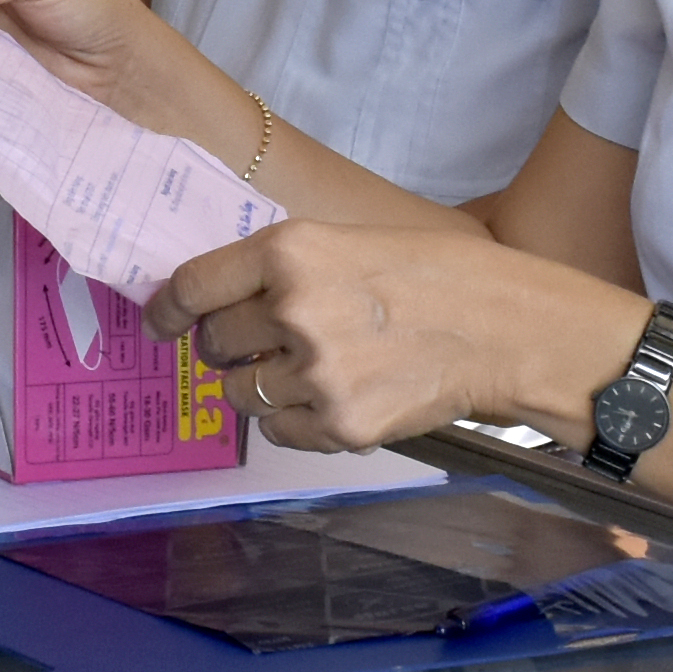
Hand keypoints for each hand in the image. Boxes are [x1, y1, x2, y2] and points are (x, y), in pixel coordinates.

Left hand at [158, 219, 629, 450]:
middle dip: (230, 346)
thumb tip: (226, 296)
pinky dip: (296, 419)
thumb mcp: (355, 240)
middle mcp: (294, 311)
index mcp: (293, 252)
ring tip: (319, 368)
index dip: (168, 308)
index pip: (194, 286)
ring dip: (264, 384)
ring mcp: (316, 374)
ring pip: (241, 393)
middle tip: (266, 342)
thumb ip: (289, 267)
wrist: (510, 332)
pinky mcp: (339, 425)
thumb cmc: (444, 277)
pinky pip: (279, 430)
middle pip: (215, 343)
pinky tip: (337, 395)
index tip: (162, 320)